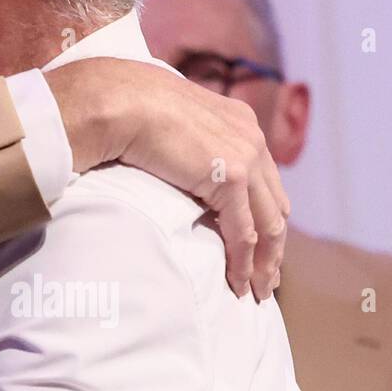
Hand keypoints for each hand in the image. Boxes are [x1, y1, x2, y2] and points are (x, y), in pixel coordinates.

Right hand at [45, 58, 288, 300]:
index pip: (263, 177)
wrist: (118, 100)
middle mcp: (251, 137)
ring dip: (264, 262)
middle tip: (267, 277)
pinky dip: (243, 262)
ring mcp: (246, 156)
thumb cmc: (125, 105)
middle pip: (274, 203)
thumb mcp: (167, 121)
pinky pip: (244, 233)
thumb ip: (183, 140)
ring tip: (256, 290)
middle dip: (274, 245)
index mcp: (238, 120)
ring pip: (268, 224)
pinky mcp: (231, 178)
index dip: (263, 213)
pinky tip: (237, 283)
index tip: (260, 243)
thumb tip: (168, 156)